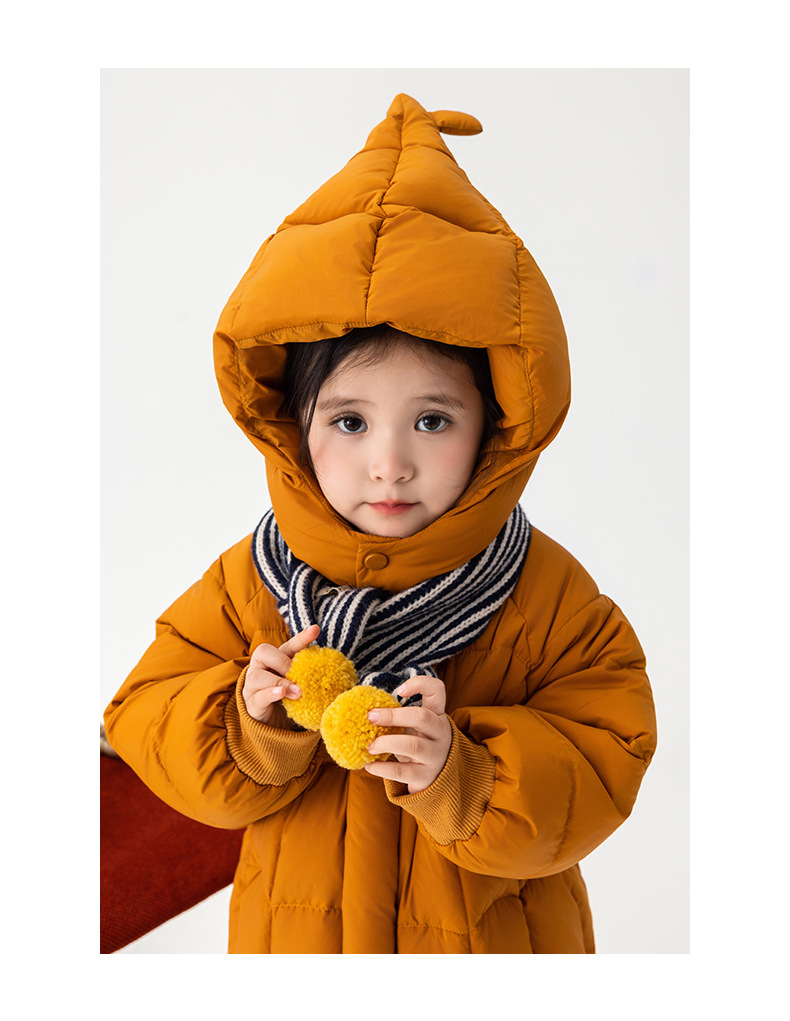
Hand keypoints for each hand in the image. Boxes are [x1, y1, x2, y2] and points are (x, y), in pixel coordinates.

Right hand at [243, 624, 319, 725]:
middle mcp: (260, 667)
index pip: (288, 645)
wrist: (270, 724)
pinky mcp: (251, 703)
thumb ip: (310, 675)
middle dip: (282, 661)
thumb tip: (335, 670)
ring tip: (298, 691)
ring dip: (280, 681)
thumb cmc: (287, 698)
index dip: (301, 637)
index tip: (316, 629)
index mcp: (275, 659)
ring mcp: (252, 685)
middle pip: (263, 652)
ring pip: (258, 675)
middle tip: (296, 672)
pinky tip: (282, 693)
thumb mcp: (299, 684)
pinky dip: (271, 693)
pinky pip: (258, 695)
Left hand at [363, 675, 451, 792]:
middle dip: (393, 715)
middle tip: (370, 716)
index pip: (437, 690)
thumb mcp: (415, 727)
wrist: (438, 778)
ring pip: (413, 745)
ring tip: (369, 746)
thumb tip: (362, 708)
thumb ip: (399, 717)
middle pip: (421, 717)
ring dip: (387, 743)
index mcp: (436, 715)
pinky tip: (369, 766)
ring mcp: (435, 755)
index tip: (398, 690)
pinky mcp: (426, 776)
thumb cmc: (419, 744)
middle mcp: (440, 733)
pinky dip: (383, 768)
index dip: (420, 684)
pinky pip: (403, 772)